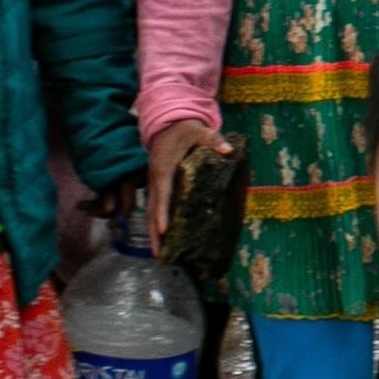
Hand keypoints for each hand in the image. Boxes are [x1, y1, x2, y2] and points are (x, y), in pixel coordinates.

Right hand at [146, 118, 227, 244]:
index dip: (161, 213)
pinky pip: (155, 207)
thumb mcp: (199, 131)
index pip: (162, 194)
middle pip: (152, 210)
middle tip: (159, 255)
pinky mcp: (158, 186)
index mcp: (163, 169)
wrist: (167, 123)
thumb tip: (227, 151)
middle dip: (154, 233)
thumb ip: (213, 140)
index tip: (163, 231)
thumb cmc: (184, 130)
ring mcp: (154, 183)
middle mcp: (155, 179)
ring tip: (159, 254)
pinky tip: (163, 238)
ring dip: (153, 233)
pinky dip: (156, 223)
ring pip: (151, 212)